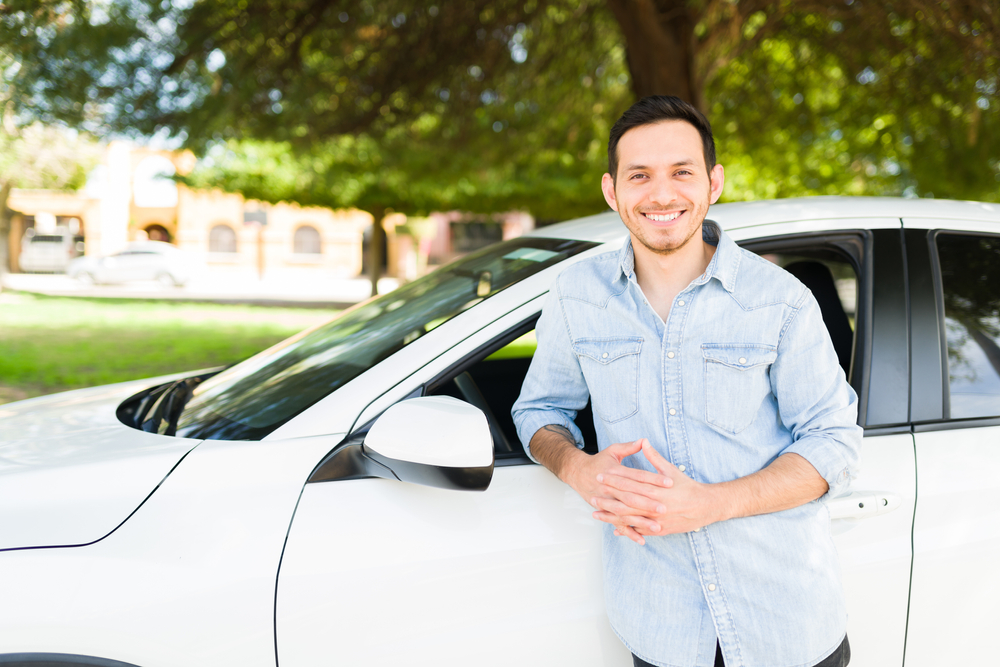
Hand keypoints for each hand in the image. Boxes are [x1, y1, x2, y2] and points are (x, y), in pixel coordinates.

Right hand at [562, 439, 667, 544]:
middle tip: (664, 508)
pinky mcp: (605, 511)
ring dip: (640, 521)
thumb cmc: (599, 462)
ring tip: (657, 527)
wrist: (577, 473)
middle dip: (648, 503)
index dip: (653, 478)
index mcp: (615, 471)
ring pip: (625, 513)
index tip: (669, 482)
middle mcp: (610, 488)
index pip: (637, 475)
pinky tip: (642, 540)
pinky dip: (629, 533)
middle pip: (631, 496)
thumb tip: (645, 440)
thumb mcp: (613, 451)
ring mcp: (606, 501)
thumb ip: (630, 447)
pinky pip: (618, 524)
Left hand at [591, 439, 722, 540]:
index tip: (601, 475)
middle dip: (608, 499)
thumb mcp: (672, 470)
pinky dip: (626, 529)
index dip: (614, 480)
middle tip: (592, 495)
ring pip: (630, 519)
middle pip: (626, 502)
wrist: (706, 507)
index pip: (630, 483)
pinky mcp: (660, 530)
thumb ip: (655, 458)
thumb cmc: (688, 487)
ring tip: (596, 512)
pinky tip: (614, 528)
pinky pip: (639, 530)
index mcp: (656, 489)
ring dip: (611, 516)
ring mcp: (656, 520)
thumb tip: (644, 441)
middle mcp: (654, 506)